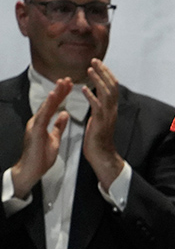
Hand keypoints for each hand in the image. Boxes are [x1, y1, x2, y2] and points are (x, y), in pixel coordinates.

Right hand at [9, 78, 71, 198]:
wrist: (31, 170)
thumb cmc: (41, 157)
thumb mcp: (54, 139)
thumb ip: (58, 126)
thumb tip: (64, 115)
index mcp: (43, 123)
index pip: (54, 106)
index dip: (62, 95)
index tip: (70, 85)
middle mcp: (38, 121)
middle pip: (50, 103)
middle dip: (59, 90)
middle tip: (68, 78)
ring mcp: (35, 125)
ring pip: (46, 106)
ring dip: (55, 94)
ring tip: (62, 83)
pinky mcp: (34, 130)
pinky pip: (42, 116)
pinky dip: (48, 106)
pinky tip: (53, 97)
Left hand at [81, 59, 124, 190]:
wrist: (102, 155)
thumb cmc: (98, 139)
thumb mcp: (99, 119)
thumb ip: (99, 107)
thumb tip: (95, 96)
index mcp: (112, 108)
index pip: (112, 87)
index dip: (106, 74)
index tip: (98, 64)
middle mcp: (112, 110)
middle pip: (112, 86)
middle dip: (103, 72)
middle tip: (94, 60)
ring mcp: (108, 115)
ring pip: (106, 93)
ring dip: (98, 80)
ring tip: (90, 69)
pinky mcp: (100, 122)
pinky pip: (97, 106)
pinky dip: (91, 96)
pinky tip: (84, 88)